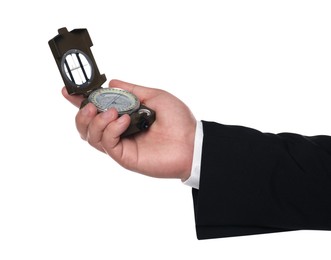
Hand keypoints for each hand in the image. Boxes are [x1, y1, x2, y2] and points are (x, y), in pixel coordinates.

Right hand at [62, 79, 195, 180]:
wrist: (191, 143)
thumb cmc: (178, 121)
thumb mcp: (155, 96)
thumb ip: (132, 90)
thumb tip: (111, 82)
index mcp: (124, 117)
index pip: (97, 110)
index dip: (80, 102)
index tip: (68, 92)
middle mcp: (119, 132)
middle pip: (86, 126)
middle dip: (82, 113)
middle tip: (90, 105)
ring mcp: (121, 145)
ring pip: (91, 136)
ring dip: (95, 121)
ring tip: (111, 112)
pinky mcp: (124, 157)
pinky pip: (106, 143)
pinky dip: (110, 129)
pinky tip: (123, 121)